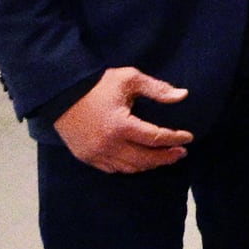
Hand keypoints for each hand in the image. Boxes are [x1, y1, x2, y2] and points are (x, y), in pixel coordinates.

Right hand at [55, 65, 192, 172]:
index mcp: (120, 125)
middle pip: (145, 159)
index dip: (175, 139)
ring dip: (149, 164)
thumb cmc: (96, 84)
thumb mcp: (128, 79)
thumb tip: (183, 95)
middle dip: (166, 157)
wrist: (60, 93)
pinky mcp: (86, 157)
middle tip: (181, 152)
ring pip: (130, 168)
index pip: (155, 138)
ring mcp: (96, 154)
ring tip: (164, 157)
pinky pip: (113, 169)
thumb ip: (157, 89)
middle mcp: (108, 144)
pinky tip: (139, 161)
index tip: (188, 138)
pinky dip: (130, 167)